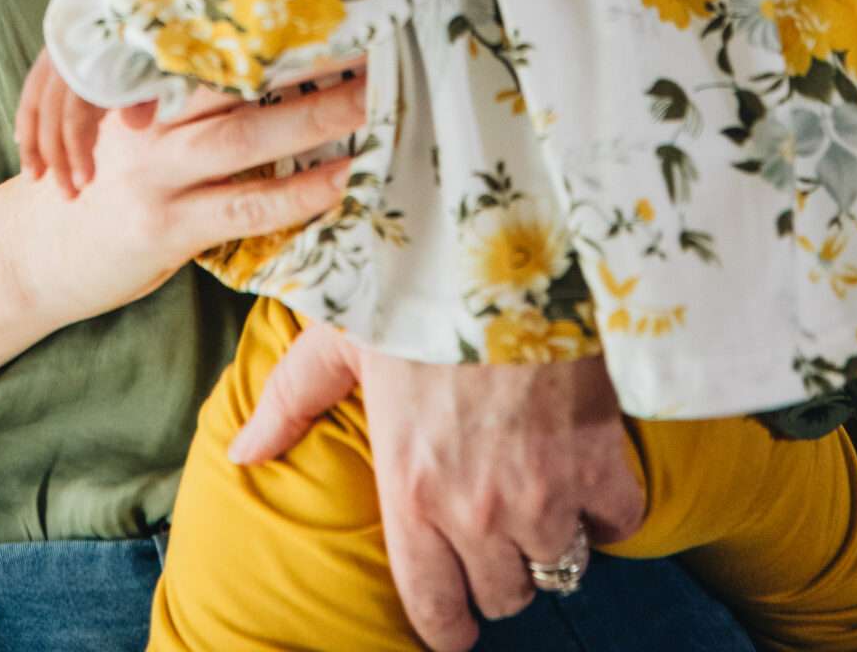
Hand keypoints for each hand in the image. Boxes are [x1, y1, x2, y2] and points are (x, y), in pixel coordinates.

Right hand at [11, 65, 368, 330]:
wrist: (32, 256)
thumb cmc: (99, 183)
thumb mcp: (128, 124)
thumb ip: (178, 90)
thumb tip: (261, 60)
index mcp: (138, 82)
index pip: (209, 37)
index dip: (268, 18)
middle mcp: (146, 118)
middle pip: (233, 75)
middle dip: (305, 58)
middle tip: (370, 39)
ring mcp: (155, 173)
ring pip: (243, 137)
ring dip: (313, 118)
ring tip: (372, 103)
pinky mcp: (165, 228)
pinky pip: (243, 206)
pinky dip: (296, 194)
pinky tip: (338, 181)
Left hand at [231, 324, 644, 648]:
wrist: (507, 242)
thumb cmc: (419, 287)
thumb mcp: (341, 337)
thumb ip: (291, 402)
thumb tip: (240, 454)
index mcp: (410, 491)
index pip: (432, 608)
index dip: (445, 623)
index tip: (453, 615)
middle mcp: (477, 511)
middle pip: (504, 596)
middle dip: (497, 573)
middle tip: (493, 532)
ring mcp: (544, 493)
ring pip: (558, 567)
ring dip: (550, 542)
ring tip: (538, 500)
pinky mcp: (600, 463)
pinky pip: (616, 525)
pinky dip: (606, 511)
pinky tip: (586, 477)